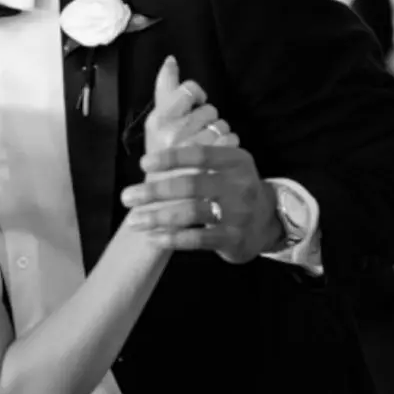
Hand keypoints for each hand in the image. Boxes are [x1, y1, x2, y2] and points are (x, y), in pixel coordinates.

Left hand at [123, 142, 280, 262]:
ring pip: (191, 213)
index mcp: (236, 161)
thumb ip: (198, 160)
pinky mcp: (234, 239)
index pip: (200, 154)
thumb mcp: (226, 167)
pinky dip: (172, 238)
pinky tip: (153, 237)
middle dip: (154, 191)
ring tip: (134, 220)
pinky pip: (198, 239)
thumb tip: (150, 160)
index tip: (143, 163)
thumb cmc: (231, 189)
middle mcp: (241, 185)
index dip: (170, 158)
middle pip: (191, 184)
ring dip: (157, 216)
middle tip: (127, 197)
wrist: (267, 221)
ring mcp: (240, 214)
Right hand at [141, 56, 236, 157]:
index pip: (190, 90)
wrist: (162, 201)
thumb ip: (165, 89)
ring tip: (206, 151)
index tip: (192, 111)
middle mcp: (173, 132)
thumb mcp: (157, 123)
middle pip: (209, 109)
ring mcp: (192, 148)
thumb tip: (171, 59)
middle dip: (207, 122)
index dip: (197, 98)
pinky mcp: (211, 163)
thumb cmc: (162, 159)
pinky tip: (217, 159)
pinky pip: (232, 140)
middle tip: (195, 139)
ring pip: (222, 125)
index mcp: (159, 119)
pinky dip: (228, 148)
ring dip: (219, 136)